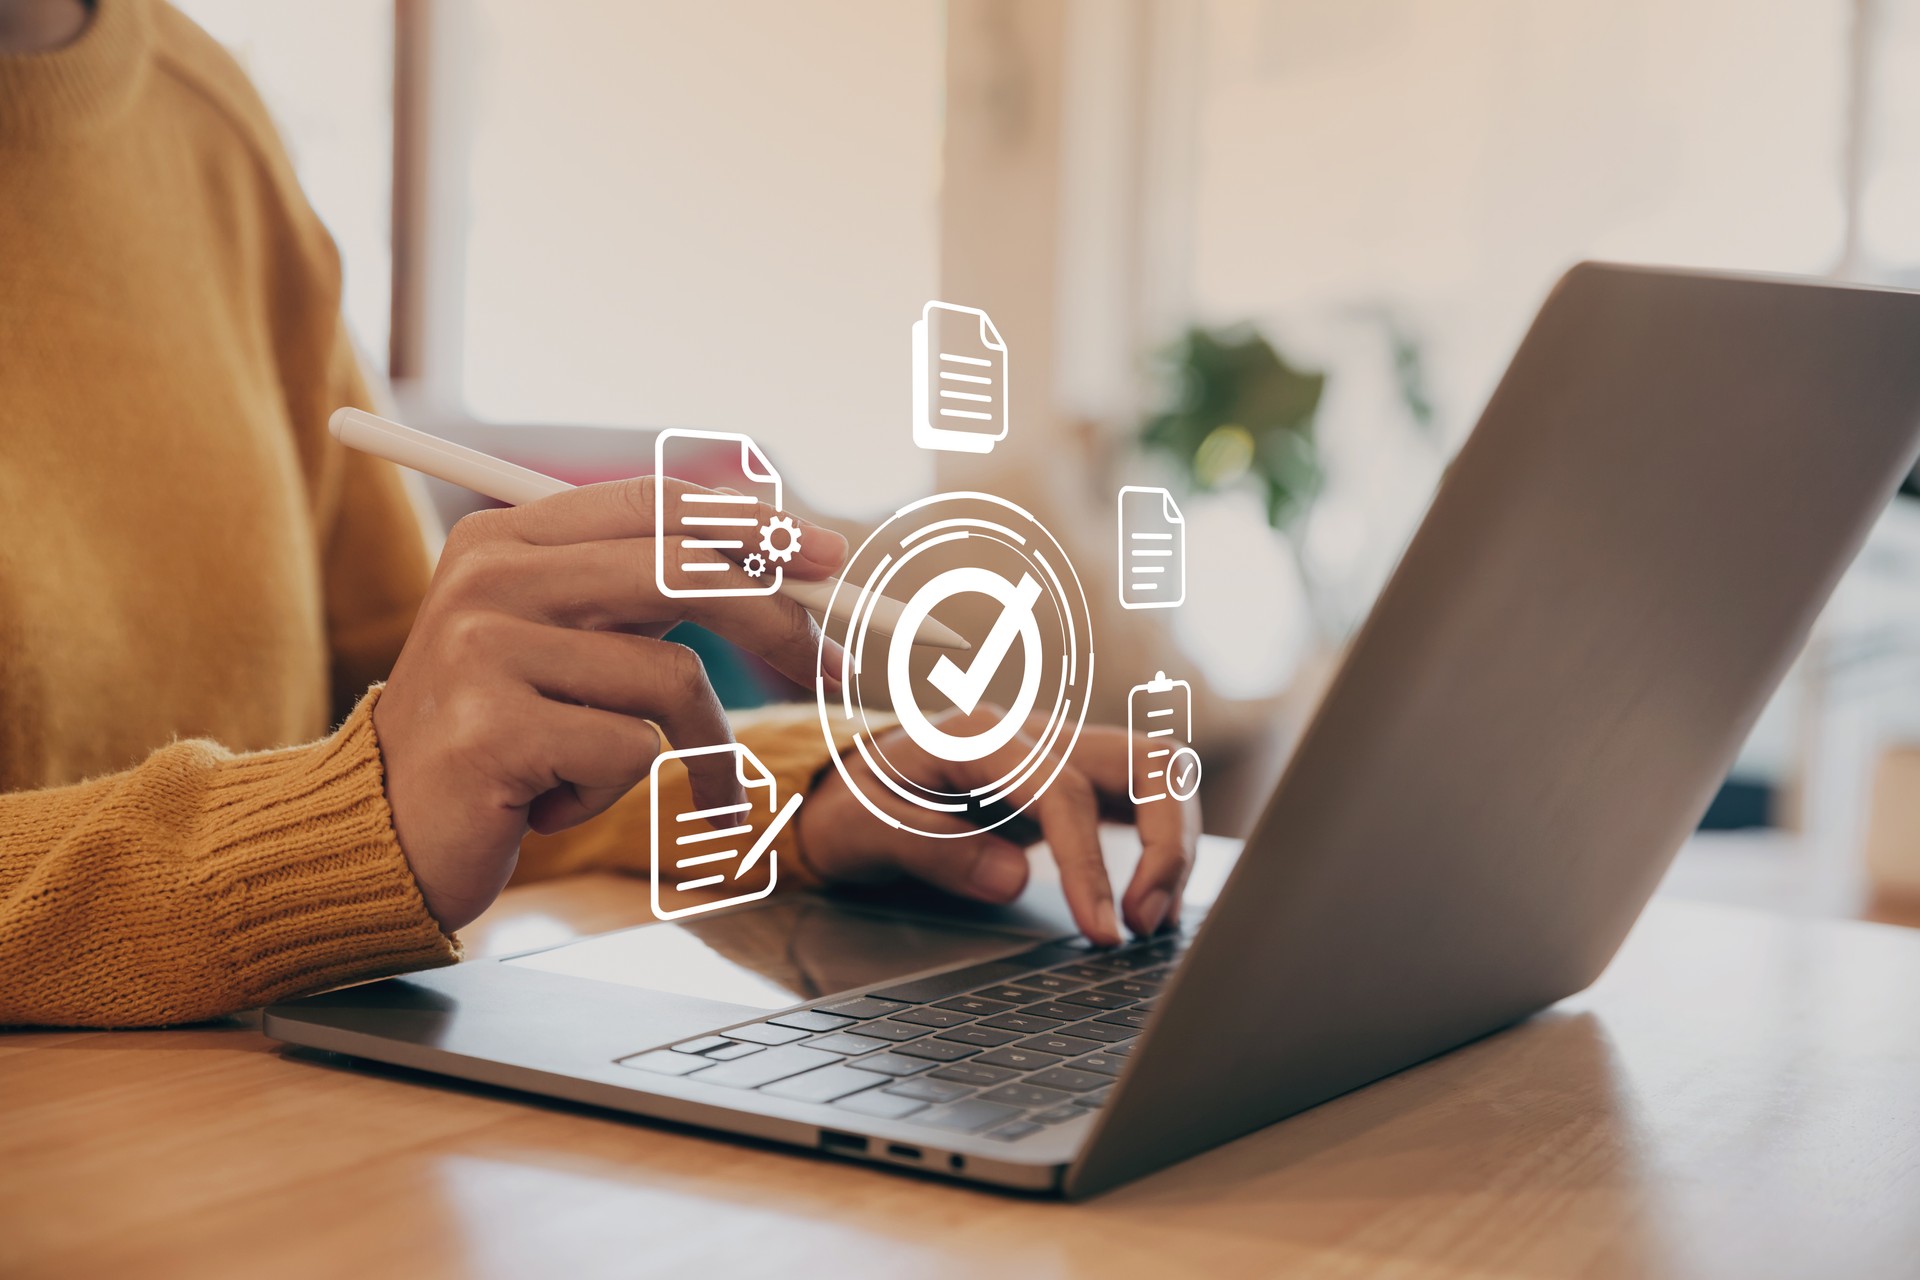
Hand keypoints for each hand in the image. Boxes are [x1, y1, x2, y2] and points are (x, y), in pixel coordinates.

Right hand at [375, 479, 846, 930]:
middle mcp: (489, 578)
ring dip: (687, 747)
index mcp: (506, 539)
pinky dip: (613, 793)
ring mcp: (483, 652)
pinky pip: (628, 753)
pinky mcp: (491, 732)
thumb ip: (649, 597)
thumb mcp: (568, 645)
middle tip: (835, 670)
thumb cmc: (502, 741)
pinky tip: (551, 803)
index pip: (654, 505)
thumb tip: (794, 569)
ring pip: (667, 680)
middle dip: (778, 625)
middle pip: (680, 574)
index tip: (834, 559)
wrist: (380, 836)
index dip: (754, 527)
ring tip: (638, 776)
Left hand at [797, 712, 1198, 944]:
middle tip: (1144, 922)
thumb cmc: (851, 807)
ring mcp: (1060, 749)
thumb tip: (1014, 879)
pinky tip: (1148, 902)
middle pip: (1144, 760)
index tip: (1101, 930)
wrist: (841, 787)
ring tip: (1152, 918)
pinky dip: (1164, 844)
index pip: (1064, 791)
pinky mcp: (1075, 778)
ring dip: (1176, 843)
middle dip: (1167, 843)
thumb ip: (932, 850)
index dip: (1090, 864)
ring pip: (1160, 771)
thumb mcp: (862, 831)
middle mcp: (1033, 732)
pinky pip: (1144, 795)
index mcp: (979, 736)